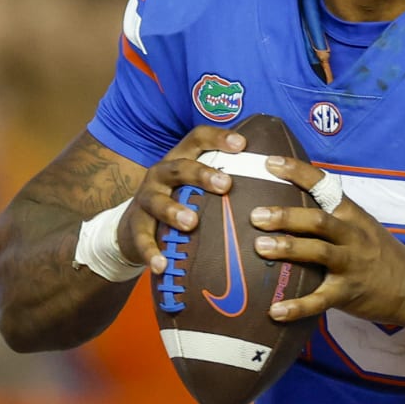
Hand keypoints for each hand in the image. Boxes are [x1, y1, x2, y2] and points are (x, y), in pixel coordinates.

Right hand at [118, 125, 245, 271]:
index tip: (242, 144)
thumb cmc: (177, 201)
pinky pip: (142, 239)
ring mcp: (146, 200)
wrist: (131, 227)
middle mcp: (161, 174)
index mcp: (179, 159)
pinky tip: (161, 265)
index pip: (197, 139)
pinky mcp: (135, 226)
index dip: (218, 138)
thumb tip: (273, 178)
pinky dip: (151, 252)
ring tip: (191, 222)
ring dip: (174, 211)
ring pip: (157, 201)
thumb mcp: (194, 185)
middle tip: (225, 184)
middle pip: (179, 167)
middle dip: (201, 174)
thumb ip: (222, 179)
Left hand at [248, 154, 404, 326]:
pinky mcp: (348, 293)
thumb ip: (327, 215)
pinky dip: (297, 306)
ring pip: (320, 253)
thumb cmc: (376, 252)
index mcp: (352, 214)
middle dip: (287, 216)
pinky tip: (275, 310)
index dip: (298, 172)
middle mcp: (353, 236)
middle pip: (319, 220)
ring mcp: (352, 264)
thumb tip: (282, 201)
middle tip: (256, 215)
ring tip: (259, 246)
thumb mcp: (358, 225)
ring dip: (289, 248)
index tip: (270, 163)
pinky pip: (320, 300)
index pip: (325, 186)